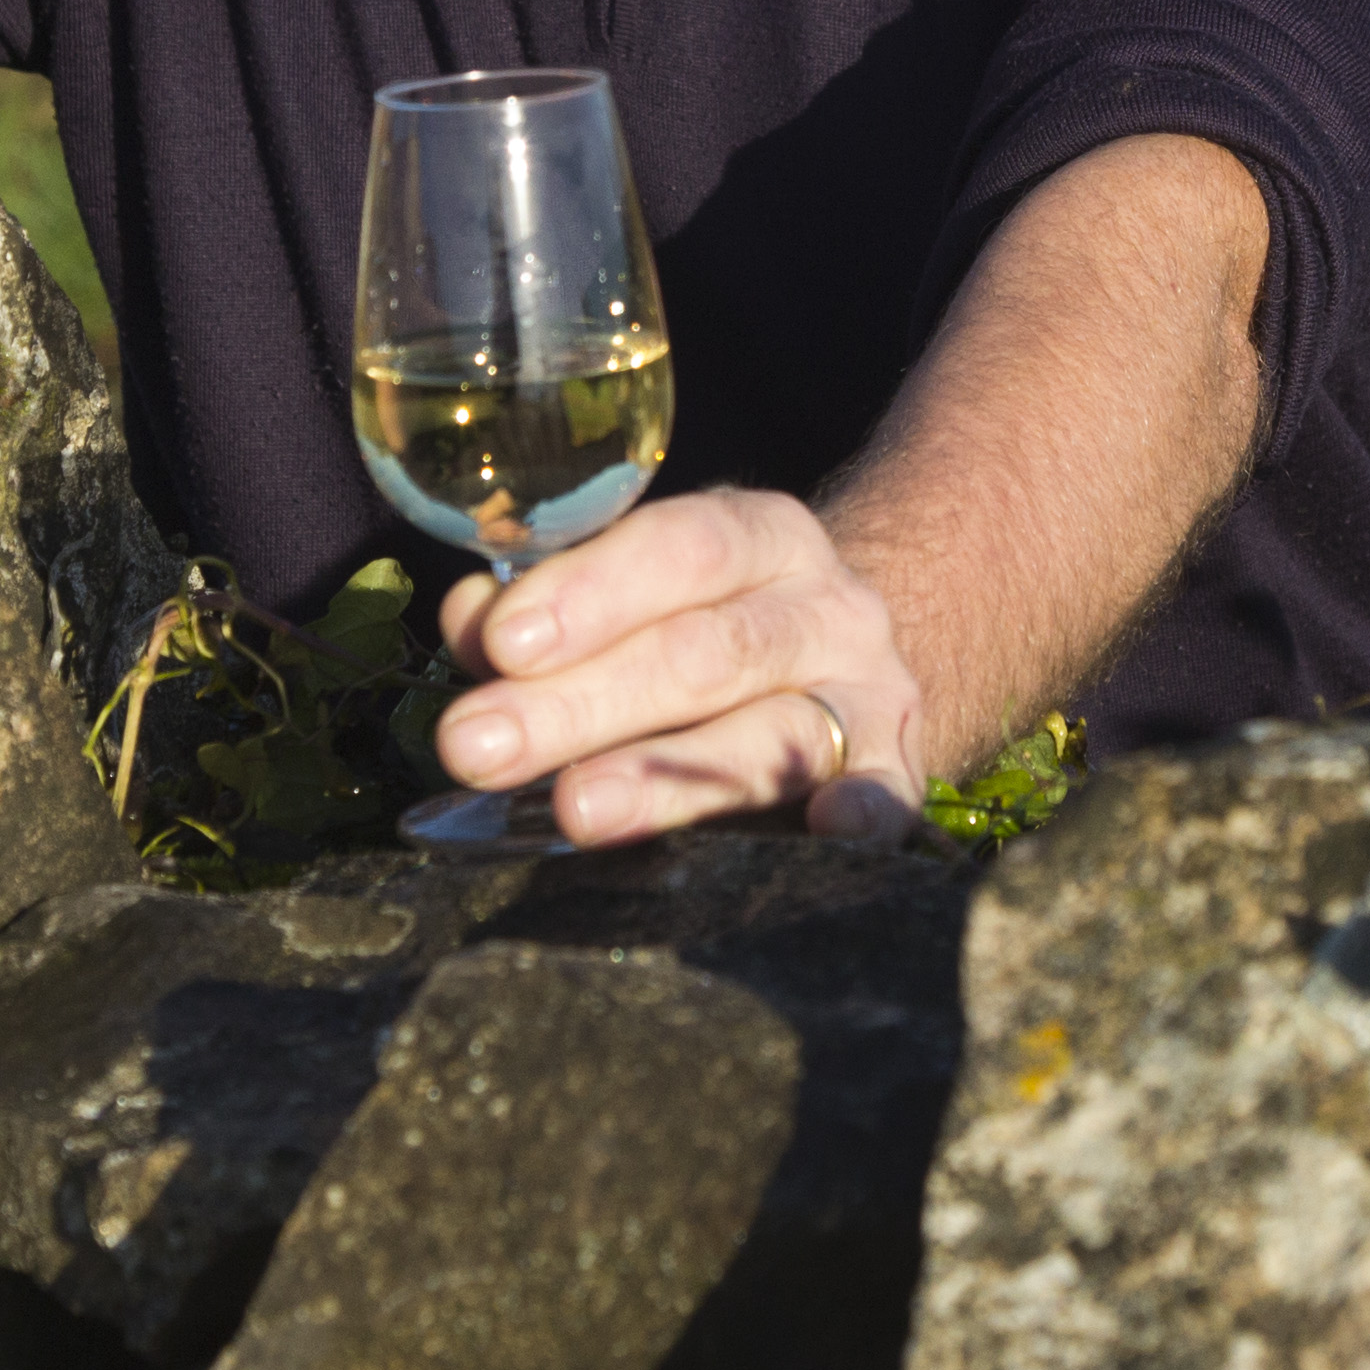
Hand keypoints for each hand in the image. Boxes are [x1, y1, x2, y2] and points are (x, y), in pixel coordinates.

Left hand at [433, 486, 933, 844]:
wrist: (848, 669)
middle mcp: (827, 605)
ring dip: (669, 777)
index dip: (591, 590)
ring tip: (575, 811)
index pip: (682, 548)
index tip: (502, 643)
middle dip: (582, 704)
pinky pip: (888, 797)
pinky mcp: (899, 774)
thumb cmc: (706, 630)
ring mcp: (871, 692)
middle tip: (478, 748)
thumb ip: (547, 607)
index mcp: (761, 536)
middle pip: (707, 652)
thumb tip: (470, 623)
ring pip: (774, 733)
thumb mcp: (640, 595)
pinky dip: (862, 815)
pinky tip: (824, 832)